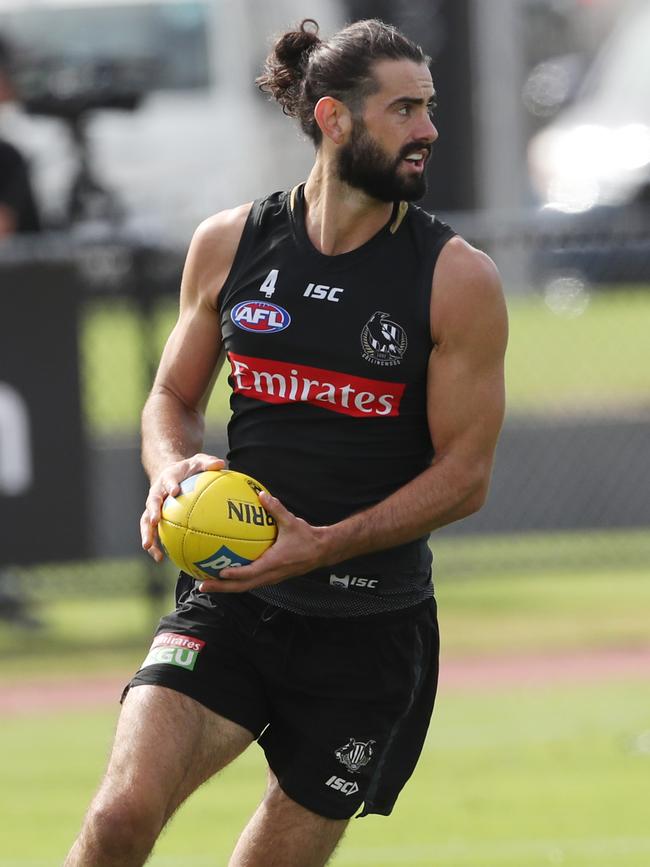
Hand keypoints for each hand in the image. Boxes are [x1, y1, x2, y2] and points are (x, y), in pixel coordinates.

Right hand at [140, 453, 224, 561]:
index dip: (170, 485)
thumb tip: (220, 463)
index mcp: (167, 478)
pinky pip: (154, 533)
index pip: (168, 480)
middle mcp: (156, 493)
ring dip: (147, 534)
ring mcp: (153, 507)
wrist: (171, 475)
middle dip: (151, 512)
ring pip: (146, 521)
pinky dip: (156, 546)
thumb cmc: (187, 469)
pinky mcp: (155, 519)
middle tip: (154, 521)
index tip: (174, 491)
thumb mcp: (198, 461)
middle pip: (151, 503)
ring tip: (149, 547)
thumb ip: (207, 462)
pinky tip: (161, 559)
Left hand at [197, 491, 329, 592]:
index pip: (251, 572)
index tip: (219, 572)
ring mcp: (270, 578)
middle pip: (242, 586)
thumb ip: (276, 509)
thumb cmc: (307, 538)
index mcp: (274, 563)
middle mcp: (270, 574)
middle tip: (202, 585)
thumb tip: (262, 494)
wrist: (321, 551)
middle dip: (221, 587)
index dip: (235, 574)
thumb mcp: (292, 522)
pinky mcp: (270, 577)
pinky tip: (224, 574)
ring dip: (226, 588)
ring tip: (207, 583)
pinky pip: (250, 582)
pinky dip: (235, 582)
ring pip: (245, 587)